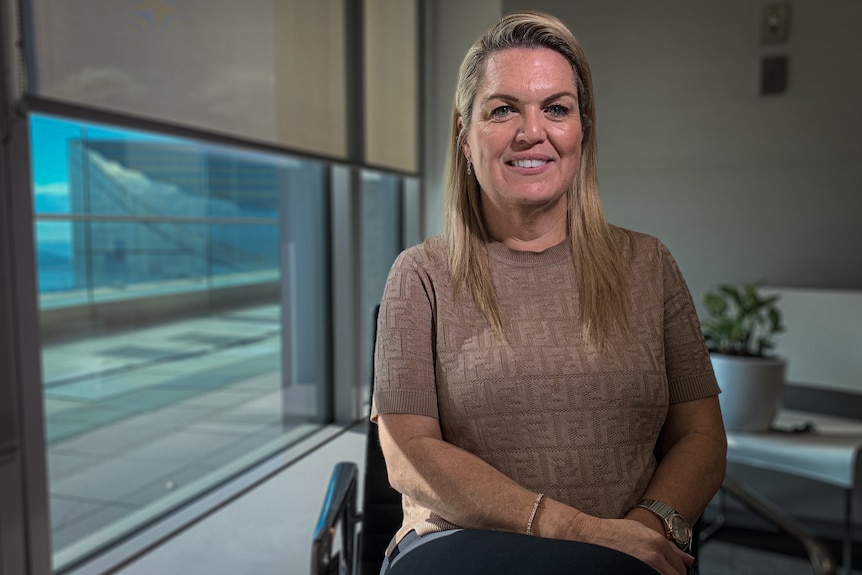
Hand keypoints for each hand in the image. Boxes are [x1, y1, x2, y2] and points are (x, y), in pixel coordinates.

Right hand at [575, 516, 693, 574]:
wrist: (587, 537)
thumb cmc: (611, 533)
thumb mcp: (641, 531)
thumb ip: (668, 546)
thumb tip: (689, 560)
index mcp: (658, 542)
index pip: (680, 567)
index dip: (676, 572)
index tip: (670, 573)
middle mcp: (654, 556)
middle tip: (657, 572)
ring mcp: (644, 568)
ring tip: (646, 571)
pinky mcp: (632, 572)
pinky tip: (637, 572)